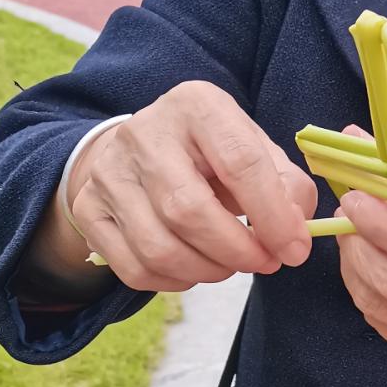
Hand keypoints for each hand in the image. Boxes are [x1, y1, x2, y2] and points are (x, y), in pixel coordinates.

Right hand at [67, 81, 317, 290]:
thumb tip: (297, 233)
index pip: (240, 162)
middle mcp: (145, 133)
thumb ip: (288, 186)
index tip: (295, 249)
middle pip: (189, 211)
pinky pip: (135, 268)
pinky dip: (176, 281)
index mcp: (196, 106)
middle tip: (265, 263)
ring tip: (232, 265)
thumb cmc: (211, 153)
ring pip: (159, 247)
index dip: (273, 215)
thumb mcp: (256, 150)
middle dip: (237, 251)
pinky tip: (196, 267)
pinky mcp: (89, 209)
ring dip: (209, 270)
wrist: (141, 149)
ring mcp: (109, 172)